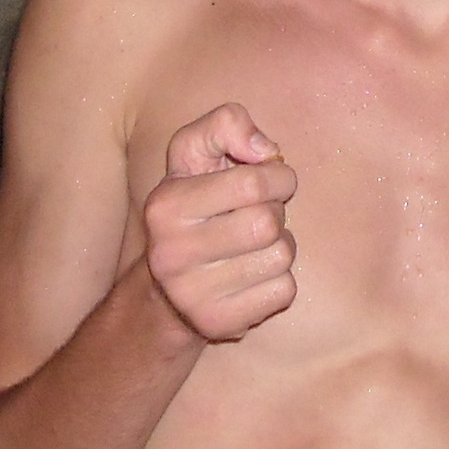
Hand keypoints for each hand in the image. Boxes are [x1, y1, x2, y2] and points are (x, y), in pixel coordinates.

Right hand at [141, 105, 298, 343]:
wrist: (166, 290)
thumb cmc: (194, 208)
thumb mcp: (194, 153)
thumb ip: (225, 124)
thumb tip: (265, 150)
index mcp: (166, 205)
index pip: (253, 182)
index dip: (278, 177)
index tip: (272, 182)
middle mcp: (171, 253)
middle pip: (268, 223)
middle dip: (276, 213)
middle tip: (259, 215)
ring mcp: (193, 294)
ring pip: (280, 257)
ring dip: (280, 246)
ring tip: (253, 246)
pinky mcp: (218, 324)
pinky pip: (283, 291)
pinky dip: (279, 280)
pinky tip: (253, 276)